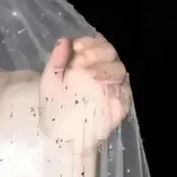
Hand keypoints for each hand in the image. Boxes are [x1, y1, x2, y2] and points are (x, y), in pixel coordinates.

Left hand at [39, 34, 131, 154]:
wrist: (63, 137)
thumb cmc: (55, 107)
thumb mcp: (50, 80)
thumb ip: (57, 59)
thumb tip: (65, 40)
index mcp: (88, 62)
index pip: (96, 43)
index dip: (88, 42)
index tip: (77, 47)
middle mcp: (103, 70)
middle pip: (110, 50)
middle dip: (96, 52)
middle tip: (82, 61)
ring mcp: (114, 85)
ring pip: (119, 66)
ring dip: (104, 67)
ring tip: (88, 75)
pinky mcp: (123, 100)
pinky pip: (125, 87)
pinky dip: (115, 84)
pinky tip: (102, 87)